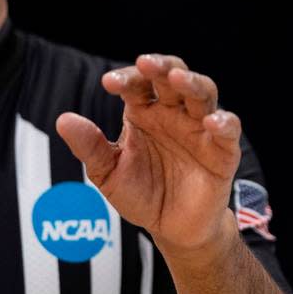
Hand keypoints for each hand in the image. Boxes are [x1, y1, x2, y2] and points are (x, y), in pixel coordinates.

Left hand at [56, 54, 241, 252]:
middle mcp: (174, 113)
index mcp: (145, 112)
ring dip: (192, 82)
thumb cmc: (142, 194)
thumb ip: (90, 148)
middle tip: (146, 64)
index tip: (109, 84)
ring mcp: (200, 129)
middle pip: (173, 76)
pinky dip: (224, 122)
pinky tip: (211, 121)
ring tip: (177, 78)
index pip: (138, 84)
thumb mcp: (108, 174)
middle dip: (161, 66)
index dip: (126, 78)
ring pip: (203, 92)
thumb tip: (64, 120)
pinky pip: (229, 129)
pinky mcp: (223, 151)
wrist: (172, 229)